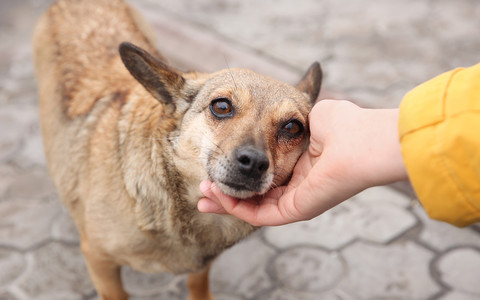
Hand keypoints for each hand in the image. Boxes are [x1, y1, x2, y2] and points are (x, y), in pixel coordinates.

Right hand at [198, 100, 407, 225]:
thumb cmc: (344, 124)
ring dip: (225, 201)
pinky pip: (259, 215)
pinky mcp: (296, 211)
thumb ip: (287, 116)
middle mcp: (297, 185)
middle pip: (253, 194)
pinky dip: (235, 207)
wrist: (362, 141)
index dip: (240, 170)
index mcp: (301, 164)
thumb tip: (286, 101)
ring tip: (202, 192)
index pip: (262, 173)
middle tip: (203, 186)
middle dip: (225, 192)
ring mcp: (296, 200)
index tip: (219, 162)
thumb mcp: (306, 114)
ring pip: (252, 208)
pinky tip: (217, 195)